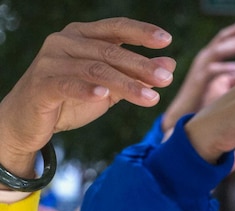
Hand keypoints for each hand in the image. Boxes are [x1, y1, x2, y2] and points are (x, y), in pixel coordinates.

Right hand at [0, 18, 173, 177]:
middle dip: (141, 65)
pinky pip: (67, 84)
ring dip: (126, 83)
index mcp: (82, 36)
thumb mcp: (110, 88)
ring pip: (95, 69)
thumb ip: (135, 76)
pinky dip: (87, 90)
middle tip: (166, 78)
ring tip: (151, 98)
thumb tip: (169, 65)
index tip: (166, 40)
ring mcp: (51, 61)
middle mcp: (65, 42)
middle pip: (109, 51)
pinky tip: (104, 96)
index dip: (141, 32)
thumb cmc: (72, 100)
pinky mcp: (41, 84)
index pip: (115, 28)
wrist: (29, 121)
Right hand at [161, 20, 234, 132]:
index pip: (225, 39)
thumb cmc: (205, 101)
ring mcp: (200, 69)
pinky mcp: (197, 82)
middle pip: (222, 40)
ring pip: (217, 51)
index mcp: (211, 58)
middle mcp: (204, 60)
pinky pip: (210, 71)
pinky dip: (224, 68)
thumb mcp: (224, 85)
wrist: (185, 118)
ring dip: (234, 47)